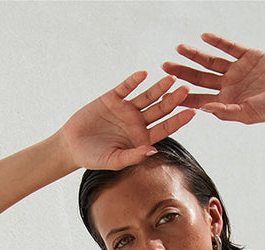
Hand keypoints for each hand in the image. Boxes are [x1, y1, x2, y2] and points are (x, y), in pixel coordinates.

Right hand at [60, 72, 194, 170]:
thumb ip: (133, 156)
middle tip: (186, 89)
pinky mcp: (112, 98)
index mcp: (142, 138)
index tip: (192, 112)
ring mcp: (126, 109)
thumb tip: (152, 151)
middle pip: (160, 109)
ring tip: (170, 78)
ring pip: (147, 96)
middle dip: (173, 100)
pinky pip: (125, 87)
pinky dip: (133, 81)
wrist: (73, 146)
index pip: (165, 128)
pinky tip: (143, 75)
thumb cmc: (94, 158)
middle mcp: (138, 122)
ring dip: (158, 87)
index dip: (178, 120)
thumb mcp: (114, 160)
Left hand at [162, 33, 264, 123]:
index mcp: (227, 102)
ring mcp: (238, 70)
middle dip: (183, 72)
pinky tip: (204, 37)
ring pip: (211, 61)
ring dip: (195, 55)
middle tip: (165, 67)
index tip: (167, 92)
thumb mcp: (249, 113)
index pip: (200, 98)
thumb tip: (204, 109)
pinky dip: (217, 42)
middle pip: (200, 78)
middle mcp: (229, 86)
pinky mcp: (248, 56)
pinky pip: (229, 47)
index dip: (183, 95)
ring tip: (179, 48)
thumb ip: (226, 111)